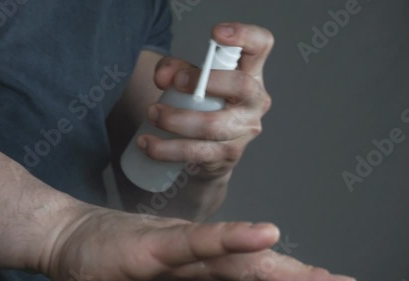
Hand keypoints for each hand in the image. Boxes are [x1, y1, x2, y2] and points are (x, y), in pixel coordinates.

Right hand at [45, 204, 354, 280]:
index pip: (256, 274)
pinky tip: (264, 235)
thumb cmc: (115, 259)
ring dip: (285, 268)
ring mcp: (180, 249)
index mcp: (203, 265)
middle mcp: (200, 256)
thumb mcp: (159, 276)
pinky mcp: (155, 247)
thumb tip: (222, 276)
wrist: (71, 236)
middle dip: (305, 278)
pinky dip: (231, 239)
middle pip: (261, 270)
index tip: (332, 279)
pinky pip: (198, 245)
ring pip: (239, 260)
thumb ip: (192, 273)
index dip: (295, 277)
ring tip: (327, 277)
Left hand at [138, 22, 273, 178]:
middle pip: (242, 85)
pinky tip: (148, 144)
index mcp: (250, 73)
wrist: (207, 154)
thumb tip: (163, 77)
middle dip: (205, 82)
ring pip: (213, 126)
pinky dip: (168, 149)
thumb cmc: (202, 106)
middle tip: (175, 83)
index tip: (216, 33)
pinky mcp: (229, 156)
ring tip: (152, 114)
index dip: (245, 36)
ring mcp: (245, 130)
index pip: (260, 45)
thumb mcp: (188, 80)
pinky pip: (198, 153)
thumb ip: (174, 69)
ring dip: (177, 120)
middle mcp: (255, 101)